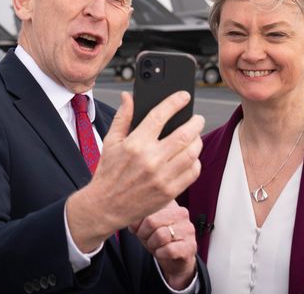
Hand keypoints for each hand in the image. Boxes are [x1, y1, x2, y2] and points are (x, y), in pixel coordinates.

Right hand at [66, 91, 203, 250]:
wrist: (105, 207)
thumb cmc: (108, 173)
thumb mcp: (111, 142)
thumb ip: (122, 117)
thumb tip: (128, 96)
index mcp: (135, 144)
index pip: (160, 115)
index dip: (175, 102)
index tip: (184, 96)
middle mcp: (150, 159)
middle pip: (184, 134)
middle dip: (196, 122)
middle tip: (197, 119)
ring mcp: (162, 177)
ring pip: (192, 153)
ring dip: (198, 141)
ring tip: (195, 137)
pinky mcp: (169, 192)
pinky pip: (192, 172)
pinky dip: (195, 162)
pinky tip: (190, 157)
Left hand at [130, 201, 197, 289]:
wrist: (174, 258)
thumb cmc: (157, 237)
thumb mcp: (144, 225)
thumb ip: (137, 219)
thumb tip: (131, 221)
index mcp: (169, 203)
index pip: (147, 207)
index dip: (137, 221)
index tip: (138, 227)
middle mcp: (182, 213)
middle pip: (151, 221)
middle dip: (143, 233)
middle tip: (146, 238)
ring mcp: (188, 229)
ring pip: (160, 236)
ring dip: (152, 244)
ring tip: (155, 245)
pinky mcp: (190, 246)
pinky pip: (169, 250)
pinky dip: (160, 253)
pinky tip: (162, 252)